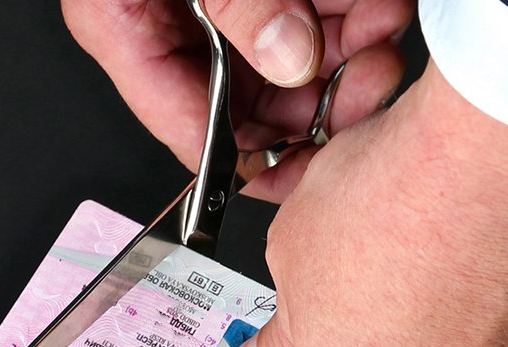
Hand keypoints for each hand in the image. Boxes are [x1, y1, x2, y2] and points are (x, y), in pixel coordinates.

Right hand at [61, 0, 411, 200]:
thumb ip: (238, 3)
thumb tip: (288, 56)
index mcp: (125, 27)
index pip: (189, 129)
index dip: (257, 158)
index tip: (312, 168)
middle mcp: (175, 26)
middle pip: (257, 102)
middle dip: (322, 97)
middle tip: (367, 82)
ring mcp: (226, 11)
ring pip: (297, 61)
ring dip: (351, 56)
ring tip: (382, 33)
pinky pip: (314, 18)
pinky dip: (354, 16)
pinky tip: (380, 10)